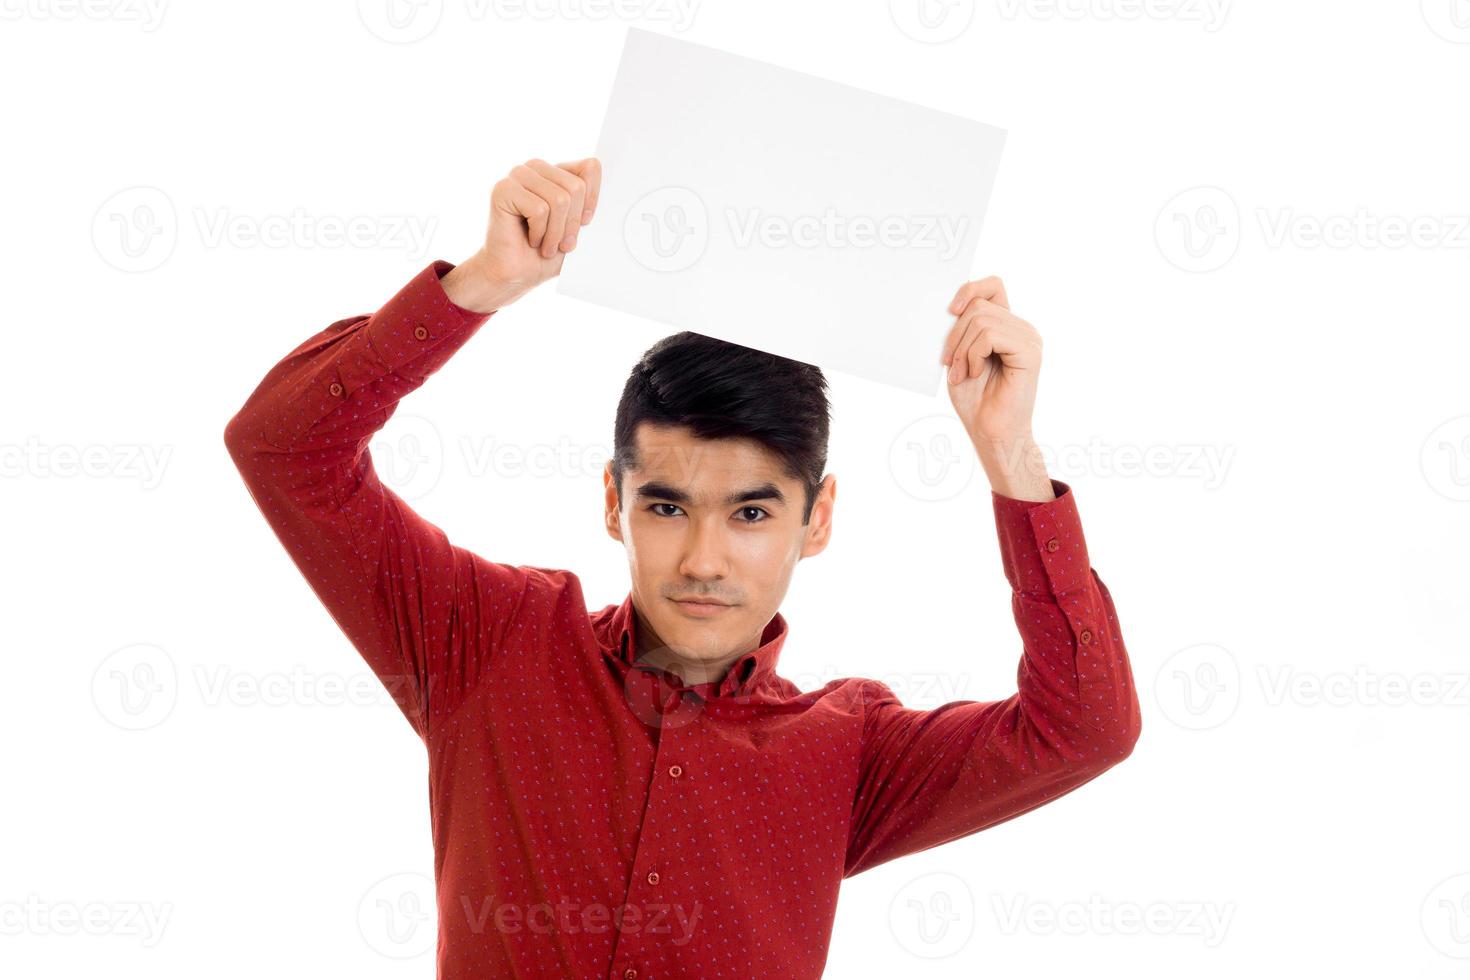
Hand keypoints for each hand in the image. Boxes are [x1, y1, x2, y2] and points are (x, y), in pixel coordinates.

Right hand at [445, 157, 601, 311]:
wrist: (516, 274)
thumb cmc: (544, 253)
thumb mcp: (577, 227)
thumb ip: (590, 205)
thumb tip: (611, 192)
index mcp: (556, 172)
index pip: (590, 168)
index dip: (592, 201)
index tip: (584, 223)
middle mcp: (536, 168)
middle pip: (576, 187)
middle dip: (572, 224)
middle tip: (562, 243)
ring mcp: (518, 175)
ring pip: (559, 199)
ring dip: (556, 232)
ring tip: (546, 244)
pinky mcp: (503, 189)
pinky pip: (539, 210)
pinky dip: (539, 233)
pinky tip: (530, 239)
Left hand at [940, 276, 1041, 444]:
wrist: (991, 432)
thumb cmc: (976, 400)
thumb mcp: (960, 356)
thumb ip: (962, 329)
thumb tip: (949, 305)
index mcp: (1007, 326)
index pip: (992, 286)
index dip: (969, 289)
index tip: (949, 311)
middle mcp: (1022, 328)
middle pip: (978, 305)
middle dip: (954, 335)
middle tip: (950, 364)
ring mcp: (1028, 338)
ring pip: (981, 320)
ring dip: (961, 349)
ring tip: (962, 373)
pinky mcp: (1029, 351)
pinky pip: (990, 335)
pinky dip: (973, 355)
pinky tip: (975, 373)